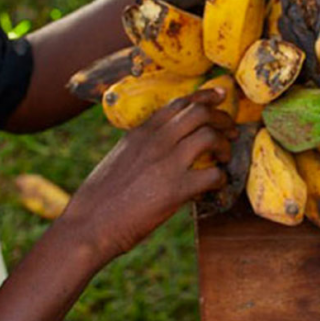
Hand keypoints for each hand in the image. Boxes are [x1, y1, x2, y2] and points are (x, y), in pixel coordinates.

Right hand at [61, 89, 235, 264]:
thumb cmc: (100, 197)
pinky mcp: (176, 190)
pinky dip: (221, 178)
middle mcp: (155, 141)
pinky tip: (216, 185)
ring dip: (224, 145)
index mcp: (141, 132)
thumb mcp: (120, 157)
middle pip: (200, 113)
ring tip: (224, 157)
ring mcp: (166, 163)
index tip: (221, 95)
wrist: (88, 225)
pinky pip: (213, 175)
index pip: (178, 103)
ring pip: (210, 136)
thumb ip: (143, 146)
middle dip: (222, 118)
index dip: (204, 96)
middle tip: (231, 130)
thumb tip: (164, 146)